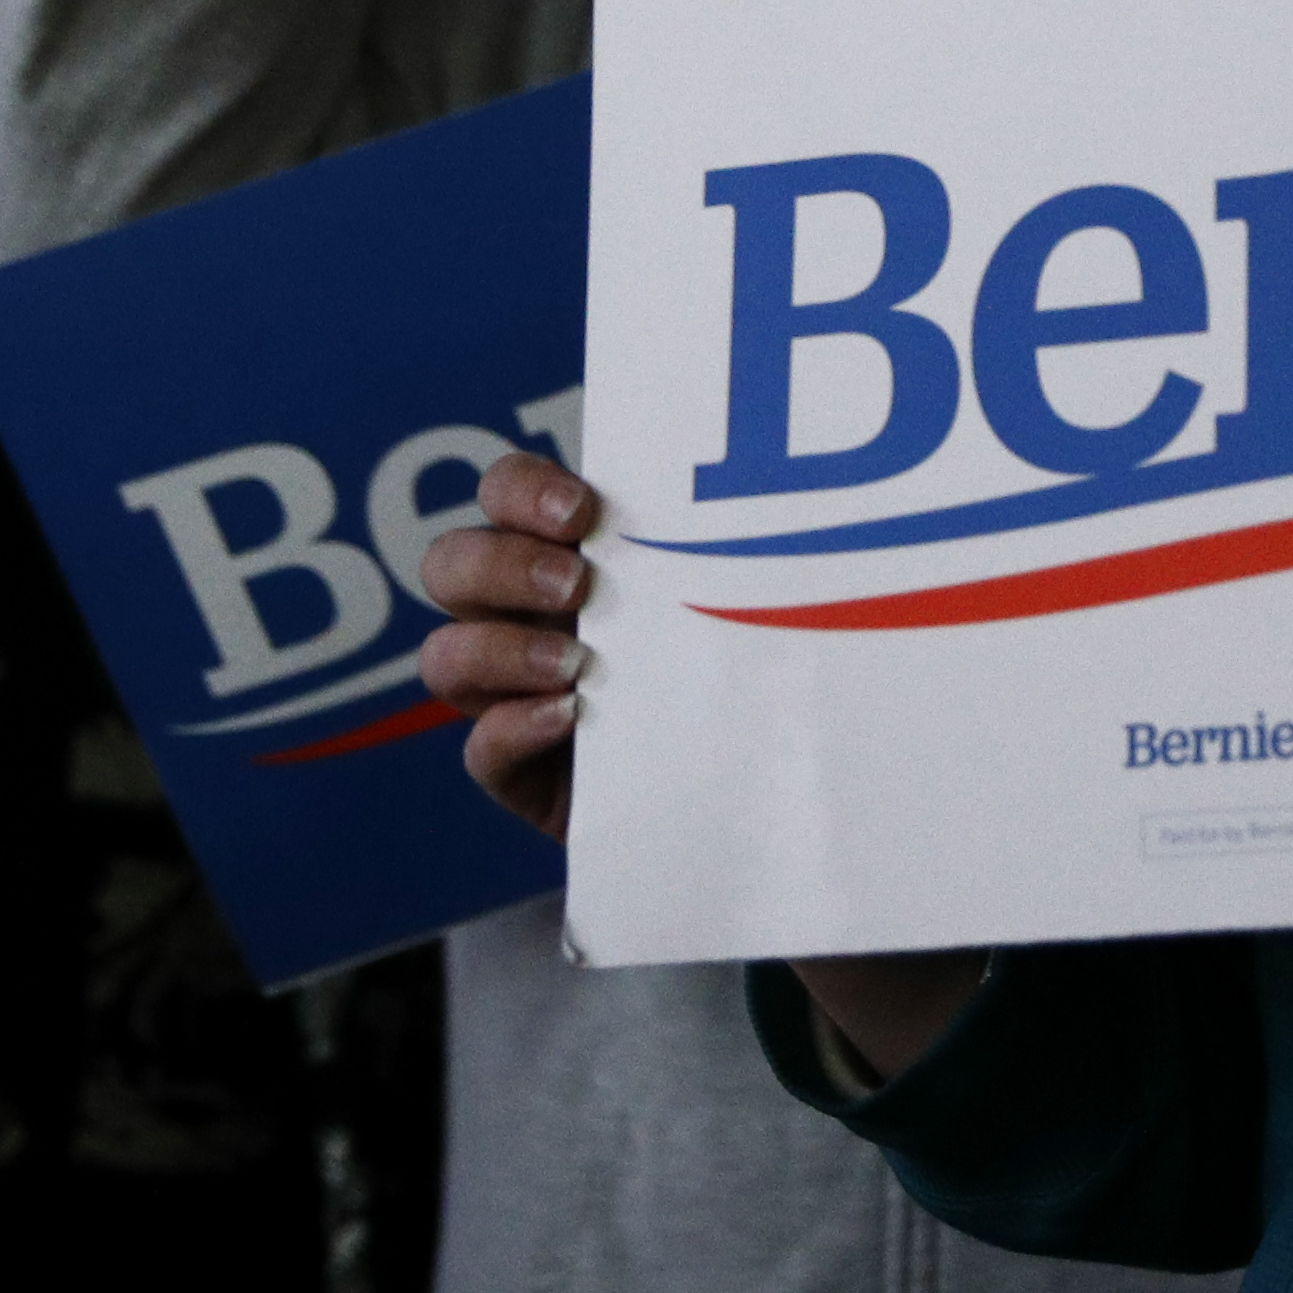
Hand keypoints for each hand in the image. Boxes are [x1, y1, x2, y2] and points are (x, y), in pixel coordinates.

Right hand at [414, 450, 987, 1075]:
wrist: (783, 804)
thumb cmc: (772, 676)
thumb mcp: (758, 602)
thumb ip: (751, 554)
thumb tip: (846, 493)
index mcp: (575, 554)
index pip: (506, 494)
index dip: (521, 489)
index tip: (585, 510)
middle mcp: (531, 618)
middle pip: (453, 565)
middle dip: (501, 564)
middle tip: (577, 585)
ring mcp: (519, 697)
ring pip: (447, 655)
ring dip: (497, 648)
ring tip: (573, 664)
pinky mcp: (528, 777)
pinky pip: (479, 751)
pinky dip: (508, 730)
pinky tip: (566, 723)